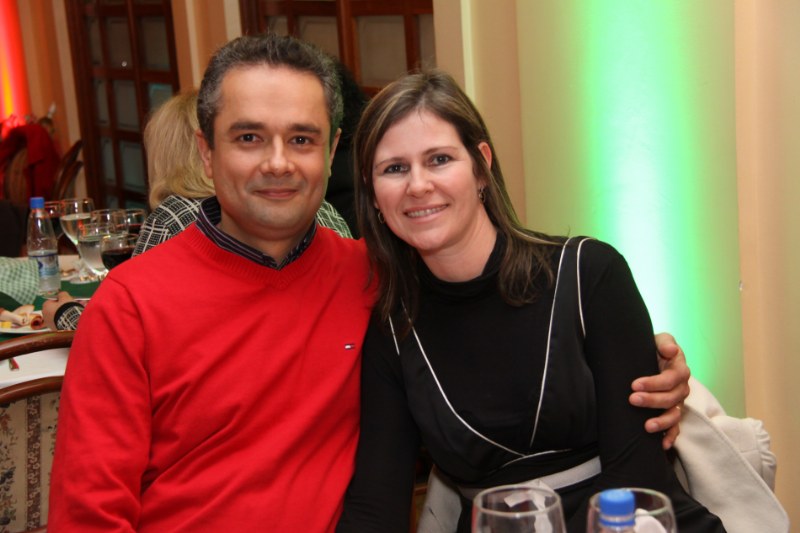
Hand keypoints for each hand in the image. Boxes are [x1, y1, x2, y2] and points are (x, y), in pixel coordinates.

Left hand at [42, 291, 75, 330]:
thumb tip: (61, 294)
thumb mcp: (65, 297)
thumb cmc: (66, 308)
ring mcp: (49, 323)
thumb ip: (62, 294)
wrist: (70, 322)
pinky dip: (65, 320)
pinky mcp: (55, 329)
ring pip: (57, 316)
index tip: (66, 301)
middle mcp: (45, 315)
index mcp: (45, 306)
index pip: (51, 301)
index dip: (59, 300)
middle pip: (54, 309)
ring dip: (64, 314)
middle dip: (61, 308)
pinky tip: (72, 319)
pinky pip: (60, 322)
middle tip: (71, 306)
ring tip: (74, 312)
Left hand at [629, 332, 690, 449]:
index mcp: (679, 368)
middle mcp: (681, 387)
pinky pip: (675, 427)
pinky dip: (671, 436)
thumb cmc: (653, 348)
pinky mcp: (671, 412)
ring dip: (662, 422)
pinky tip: (662, 445)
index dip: (654, 383)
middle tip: (632, 399)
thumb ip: (665, 342)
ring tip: (646, 426)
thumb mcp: (658, 340)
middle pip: (672, 398)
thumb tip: (670, 350)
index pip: (672, 378)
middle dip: (652, 400)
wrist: (648, 358)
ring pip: (675, 415)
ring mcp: (677, 402)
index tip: (634, 384)